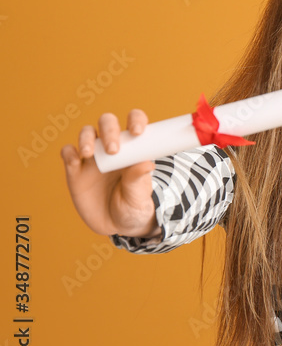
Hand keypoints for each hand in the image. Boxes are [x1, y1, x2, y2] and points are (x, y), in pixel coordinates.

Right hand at [61, 110, 157, 238]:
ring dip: (86, 138)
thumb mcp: (139, 195)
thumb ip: (139, 179)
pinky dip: (69, 152)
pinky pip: (68, 153)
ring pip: (86, 133)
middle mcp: (112, 147)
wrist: (116, 225)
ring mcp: (92, 157)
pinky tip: (75, 160)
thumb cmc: (133, 206)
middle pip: (107, 123)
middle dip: (109, 130)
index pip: (134, 121)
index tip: (138, 132)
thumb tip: (147, 163)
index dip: (136, 120)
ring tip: (90, 154)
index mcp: (133, 147)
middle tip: (113, 150)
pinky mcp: (75, 169)